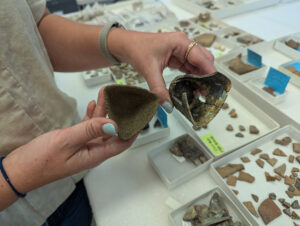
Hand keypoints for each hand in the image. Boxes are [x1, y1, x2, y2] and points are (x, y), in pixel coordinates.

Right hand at [3, 87, 135, 193]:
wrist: (19, 170)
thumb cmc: (40, 161)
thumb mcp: (67, 141)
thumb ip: (90, 131)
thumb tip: (114, 124)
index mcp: (95, 155)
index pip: (122, 142)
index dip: (133, 129)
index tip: (139, 114)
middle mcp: (93, 151)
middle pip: (113, 131)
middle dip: (118, 113)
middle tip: (121, 97)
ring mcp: (84, 146)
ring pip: (100, 126)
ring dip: (103, 110)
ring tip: (106, 93)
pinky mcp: (74, 142)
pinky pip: (88, 127)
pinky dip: (91, 116)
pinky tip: (93, 105)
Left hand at [108, 30, 215, 112]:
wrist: (125, 45)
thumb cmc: (136, 49)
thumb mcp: (149, 70)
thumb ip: (159, 89)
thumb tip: (168, 105)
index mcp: (180, 42)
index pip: (201, 57)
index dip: (209, 72)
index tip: (215, 85)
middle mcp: (183, 44)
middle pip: (203, 60)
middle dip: (206, 76)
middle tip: (207, 92)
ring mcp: (180, 51)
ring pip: (197, 65)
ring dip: (199, 78)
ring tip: (201, 93)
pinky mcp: (176, 57)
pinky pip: (189, 67)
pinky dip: (192, 77)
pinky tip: (192, 87)